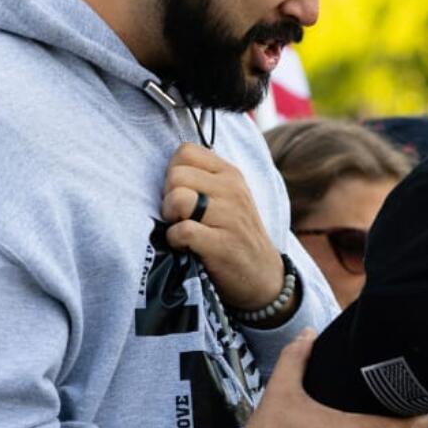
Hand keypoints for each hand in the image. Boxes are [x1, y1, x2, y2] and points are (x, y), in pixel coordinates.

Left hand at [163, 144, 284, 310]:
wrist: (263, 276)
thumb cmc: (235, 235)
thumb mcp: (227, 198)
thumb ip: (202, 179)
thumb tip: (165, 172)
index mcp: (230, 174)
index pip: (185, 152)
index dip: (173, 172)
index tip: (181, 193)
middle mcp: (232, 189)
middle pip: (176, 175)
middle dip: (167, 197)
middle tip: (179, 216)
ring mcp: (230, 216)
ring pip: (177, 199)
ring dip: (170, 218)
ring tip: (181, 228)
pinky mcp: (223, 244)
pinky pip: (182, 231)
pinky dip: (175, 241)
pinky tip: (185, 247)